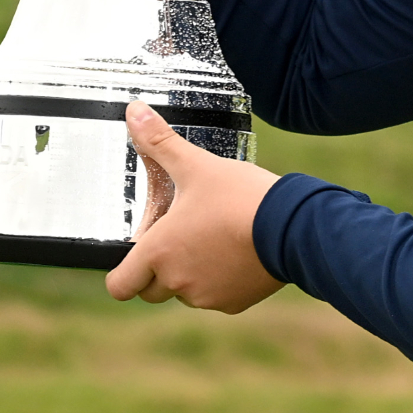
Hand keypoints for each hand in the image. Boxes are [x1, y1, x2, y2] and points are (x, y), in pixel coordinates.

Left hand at [106, 104, 286, 312]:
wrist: (292, 227)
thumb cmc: (239, 197)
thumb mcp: (196, 165)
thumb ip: (160, 142)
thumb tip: (133, 110)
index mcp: (159, 252)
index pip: (120, 285)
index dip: (123, 274)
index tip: (135, 257)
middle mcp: (177, 281)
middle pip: (151, 290)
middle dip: (157, 271)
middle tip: (177, 239)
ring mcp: (206, 296)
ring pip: (185, 293)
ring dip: (189, 275)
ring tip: (211, 240)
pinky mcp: (234, 303)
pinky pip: (216, 298)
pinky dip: (220, 282)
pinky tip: (235, 254)